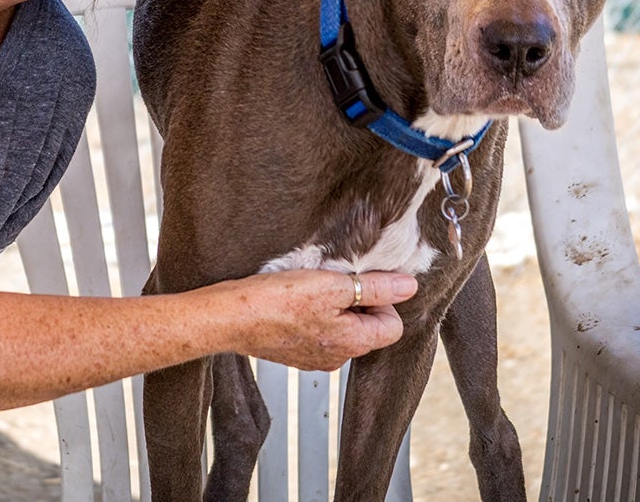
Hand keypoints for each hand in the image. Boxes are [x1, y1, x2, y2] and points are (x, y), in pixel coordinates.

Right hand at [221, 269, 416, 371]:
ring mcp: (315, 357)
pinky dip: (312, 312)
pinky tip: (293, 300)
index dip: (380, 298)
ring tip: (307, 289)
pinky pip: (318, 329)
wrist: (230, 316)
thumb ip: (375, 287)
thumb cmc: (276, 302)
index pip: (393, 324)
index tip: (357, 281)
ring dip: (332, 304)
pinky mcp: (296, 351)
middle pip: (367, 325)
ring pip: (342, 325)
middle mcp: (338, 357)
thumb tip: (409, 286)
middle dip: (355, 299)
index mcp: (353, 344)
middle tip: (329, 281)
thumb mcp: (332, 285)